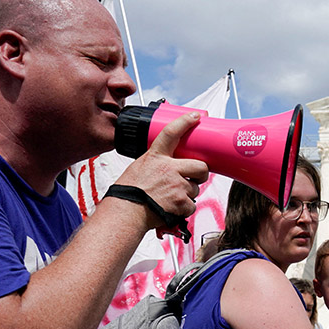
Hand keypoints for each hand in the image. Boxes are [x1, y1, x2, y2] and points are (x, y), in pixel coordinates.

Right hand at [115, 112, 208, 229]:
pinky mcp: (181, 202)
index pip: (171, 133)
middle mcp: (169, 169)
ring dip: (188, 193)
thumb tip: (167, 164)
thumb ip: (156, 163)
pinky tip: (172, 208)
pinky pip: (192, 205)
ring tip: (172, 197)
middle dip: (202, 173)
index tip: (195, 116)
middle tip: (196, 177)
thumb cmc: (129, 192)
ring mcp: (177, 186)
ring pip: (196, 188)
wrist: (125, 212)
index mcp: (156, 157)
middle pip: (201, 166)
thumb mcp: (139, 168)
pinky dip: (184, 209)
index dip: (185, 122)